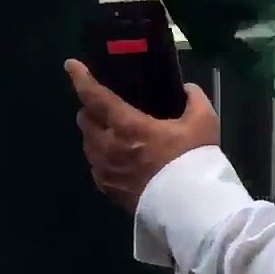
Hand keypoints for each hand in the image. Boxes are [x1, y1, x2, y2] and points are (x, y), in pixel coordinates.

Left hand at [65, 59, 218, 211]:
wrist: (191, 208)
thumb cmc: (193, 160)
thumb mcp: (204, 122)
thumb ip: (194, 99)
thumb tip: (187, 89)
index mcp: (127, 125)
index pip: (95, 96)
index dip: (80, 78)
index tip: (70, 65)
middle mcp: (109, 147)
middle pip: (84, 120)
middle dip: (90, 109)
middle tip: (104, 106)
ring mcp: (106, 171)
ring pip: (87, 144)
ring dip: (94, 134)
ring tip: (112, 133)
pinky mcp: (109, 190)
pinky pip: (95, 167)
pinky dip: (101, 157)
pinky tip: (117, 159)